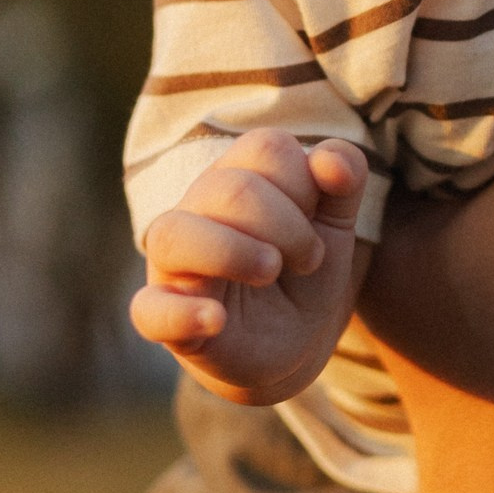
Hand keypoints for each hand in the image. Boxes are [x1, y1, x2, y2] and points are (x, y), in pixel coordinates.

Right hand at [130, 130, 368, 403]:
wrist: (295, 345)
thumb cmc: (303, 272)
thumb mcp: (337, 224)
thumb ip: (345, 178)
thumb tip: (328, 159)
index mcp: (235, 177)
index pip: (264, 148)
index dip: (305, 183)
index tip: (316, 223)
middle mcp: (195, 212)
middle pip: (229, 188)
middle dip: (287, 225)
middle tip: (308, 260)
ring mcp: (172, 267)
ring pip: (174, 235)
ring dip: (234, 252)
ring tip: (269, 273)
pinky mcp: (164, 319)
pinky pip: (148, 310)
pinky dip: (181, 313)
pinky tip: (216, 318)